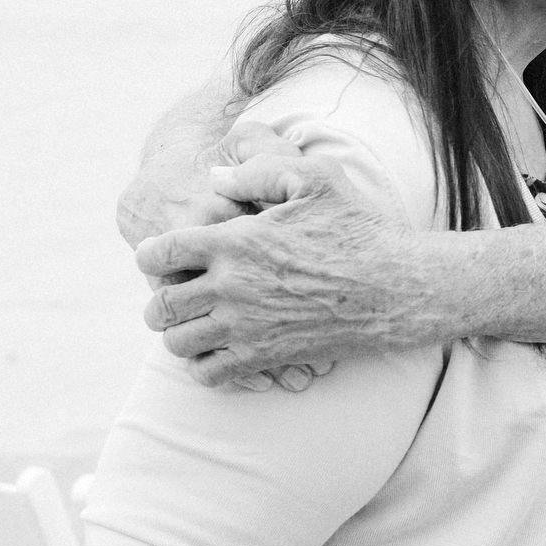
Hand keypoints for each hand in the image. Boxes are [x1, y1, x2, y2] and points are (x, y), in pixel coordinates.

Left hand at [134, 149, 449, 384]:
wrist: (394, 286)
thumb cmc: (357, 228)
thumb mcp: (313, 179)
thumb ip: (257, 171)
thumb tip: (214, 179)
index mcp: (234, 241)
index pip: (160, 253)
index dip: (151, 254)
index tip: (161, 256)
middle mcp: (231, 286)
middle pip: (159, 305)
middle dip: (158, 302)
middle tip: (172, 297)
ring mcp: (245, 326)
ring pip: (177, 343)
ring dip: (178, 335)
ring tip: (194, 325)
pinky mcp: (265, 356)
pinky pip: (209, 373)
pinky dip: (203, 366)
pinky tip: (218, 351)